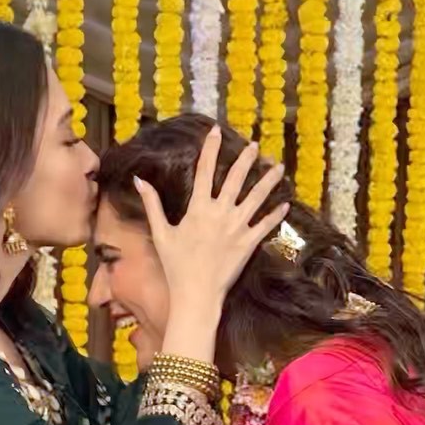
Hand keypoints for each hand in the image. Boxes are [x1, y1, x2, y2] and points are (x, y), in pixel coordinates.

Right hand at [136, 128, 287, 311]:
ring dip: (268, 180)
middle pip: (236, 178)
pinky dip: (276, 214)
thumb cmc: (175, 266)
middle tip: (254, 145)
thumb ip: (152, 204)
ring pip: (257, 197)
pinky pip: (265, 225)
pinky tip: (285, 203)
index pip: (205, 170)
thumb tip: (139, 180)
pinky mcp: (249, 243)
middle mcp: (220, 213)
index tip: (216, 131)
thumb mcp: (161, 233)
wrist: (196, 293)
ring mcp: (237, 227)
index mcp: (198, 208)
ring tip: (278, 167)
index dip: (211, 148)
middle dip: (246, 159)